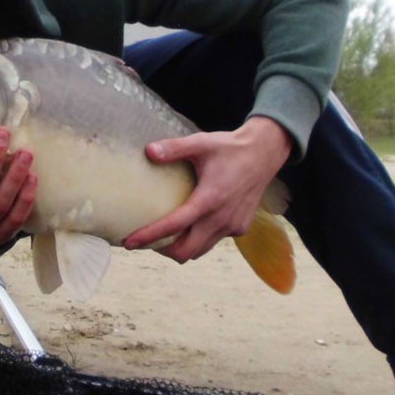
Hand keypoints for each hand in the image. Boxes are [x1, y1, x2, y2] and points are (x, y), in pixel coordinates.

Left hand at [122, 116, 290, 261]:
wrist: (265, 152)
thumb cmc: (230, 147)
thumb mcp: (200, 143)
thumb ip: (173, 148)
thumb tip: (148, 151)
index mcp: (209, 199)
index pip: (173, 226)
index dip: (149, 237)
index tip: (129, 243)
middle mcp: (221, 218)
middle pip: (185, 251)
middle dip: (163, 250)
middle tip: (145, 241)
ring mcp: (233, 226)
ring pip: (200, 250)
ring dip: (181, 248)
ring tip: (165, 236)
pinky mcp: (240, 228)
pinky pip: (214, 241)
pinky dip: (200, 239)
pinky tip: (192, 225)